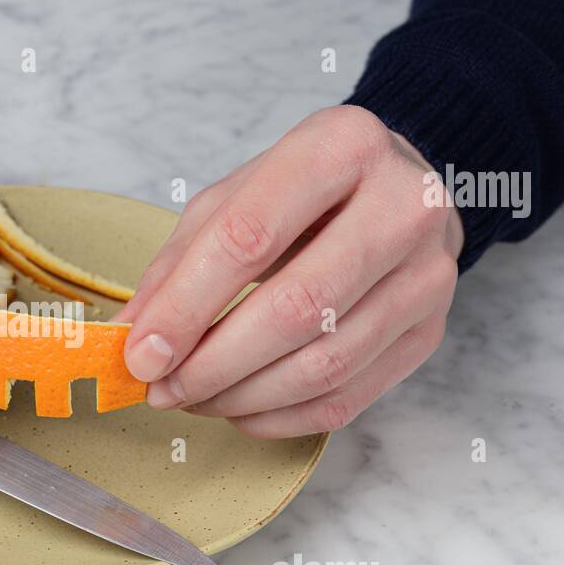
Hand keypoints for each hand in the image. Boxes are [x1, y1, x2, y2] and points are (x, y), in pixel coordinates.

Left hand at [114, 106, 463, 437]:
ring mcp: (428, 275)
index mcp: (343, 146)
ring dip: (242, 398)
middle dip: (214, 364)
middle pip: (296, 309)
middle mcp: (403, 206)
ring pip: (324, 364)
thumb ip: (180, 263)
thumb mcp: (234, 198)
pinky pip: (347, 398)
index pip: (250, 238)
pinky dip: (280, 418)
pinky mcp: (431, 332)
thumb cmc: (307, 193)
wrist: (398, 193)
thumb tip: (132, 339)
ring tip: (193, 399)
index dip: (187, 306)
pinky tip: (239, 409)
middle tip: (163, 389)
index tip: (142, 353)